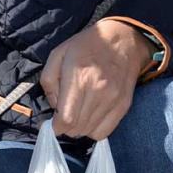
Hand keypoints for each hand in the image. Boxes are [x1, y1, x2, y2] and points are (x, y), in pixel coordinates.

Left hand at [39, 19, 154, 139]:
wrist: (123, 39)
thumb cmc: (86, 46)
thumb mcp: (58, 54)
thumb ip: (48, 81)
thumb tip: (54, 106)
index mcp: (79, 77)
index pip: (67, 118)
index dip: (56, 126)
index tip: (52, 123)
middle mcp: (98, 91)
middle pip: (77, 128)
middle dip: (65, 128)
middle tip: (62, 117)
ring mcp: (113, 100)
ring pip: (90, 132)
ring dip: (79, 129)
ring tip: (76, 115)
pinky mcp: (124, 105)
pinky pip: (105, 131)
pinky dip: (94, 130)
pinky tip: (89, 117)